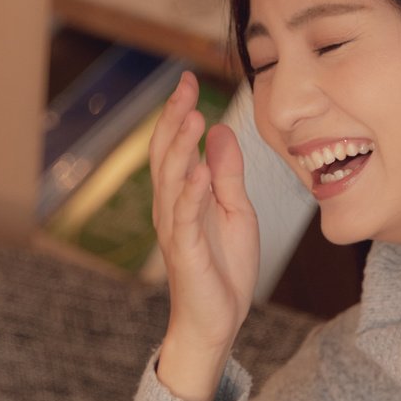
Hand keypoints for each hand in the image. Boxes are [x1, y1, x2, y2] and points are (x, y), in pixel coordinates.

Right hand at [149, 71, 258, 400]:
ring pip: (171, 180)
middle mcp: (171, 207)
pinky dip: (190, 193)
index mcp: (182, 194)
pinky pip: (184, 218)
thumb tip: (222, 131)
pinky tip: (199, 172)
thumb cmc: (223, 268)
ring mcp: (174, 228)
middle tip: (185, 87)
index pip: (176, 145)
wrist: (216, 321)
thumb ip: (227, 173)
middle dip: (174, 119)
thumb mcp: (235, 210)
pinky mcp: (184, 252)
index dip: (179, 112)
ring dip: (181, 148)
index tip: (188, 80)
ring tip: (192, 117)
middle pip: (166, 154)